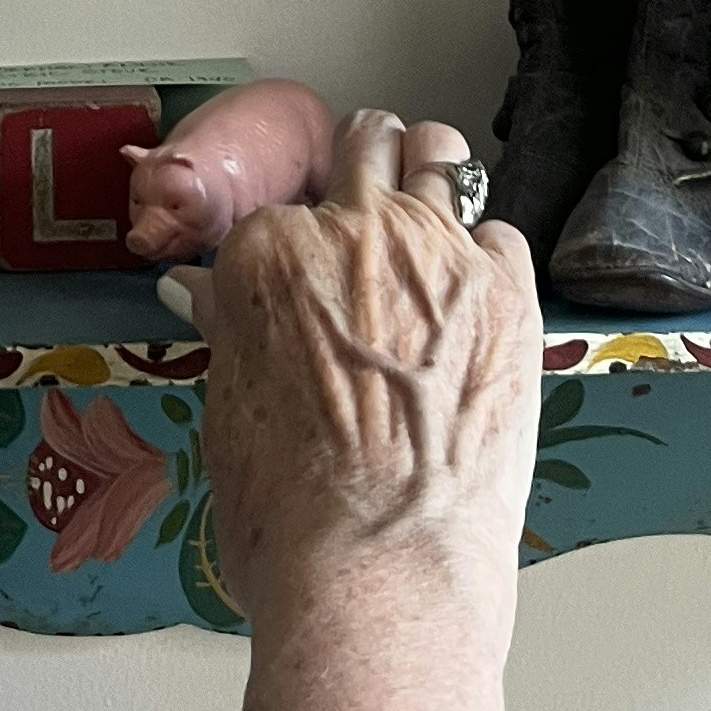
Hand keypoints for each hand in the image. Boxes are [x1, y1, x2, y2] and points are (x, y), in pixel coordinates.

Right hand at [201, 109, 539, 640]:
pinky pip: (502, 232)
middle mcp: (355, 231)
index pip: (277, 208)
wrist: (386, 566)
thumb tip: (202, 291)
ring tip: (428, 215)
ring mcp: (440, 252)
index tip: (300, 269)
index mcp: (268, 254)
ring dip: (431, 175)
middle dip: (362, 164)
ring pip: (442, 154)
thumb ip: (232, 328)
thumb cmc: (292, 514)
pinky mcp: (508, 290)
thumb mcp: (232, 413)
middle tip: (365, 204)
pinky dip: (486, 252)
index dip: (288, 241)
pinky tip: (473, 295)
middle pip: (364, 144)